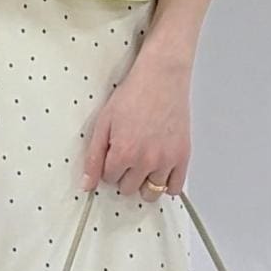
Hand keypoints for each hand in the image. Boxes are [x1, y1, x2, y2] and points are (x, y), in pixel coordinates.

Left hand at [79, 51, 191, 198]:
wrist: (162, 78)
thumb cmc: (133, 95)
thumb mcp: (104, 123)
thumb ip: (94, 157)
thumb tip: (87, 185)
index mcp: (124, 153)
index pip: (109, 179)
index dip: (109, 165)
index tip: (114, 151)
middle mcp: (146, 161)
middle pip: (128, 189)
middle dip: (125, 175)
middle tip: (129, 154)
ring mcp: (166, 160)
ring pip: (150, 193)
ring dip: (144, 182)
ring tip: (144, 163)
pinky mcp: (183, 157)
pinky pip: (174, 189)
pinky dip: (166, 185)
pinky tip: (160, 171)